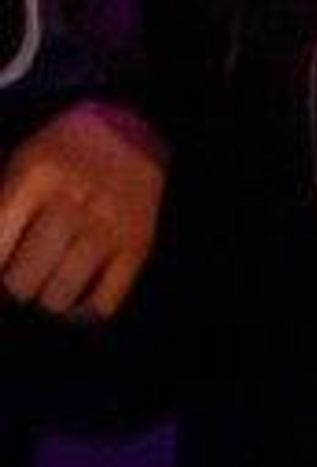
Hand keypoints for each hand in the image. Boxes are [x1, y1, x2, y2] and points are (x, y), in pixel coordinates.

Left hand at [0, 102, 167, 321]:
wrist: (131, 136)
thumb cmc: (66, 151)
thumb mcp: (26, 158)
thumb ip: (5, 200)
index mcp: (37, 175)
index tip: (0, 268)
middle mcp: (71, 203)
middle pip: (28, 273)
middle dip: (17, 288)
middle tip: (19, 286)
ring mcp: (106, 230)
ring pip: (63, 291)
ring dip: (48, 301)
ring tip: (45, 295)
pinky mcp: (135, 249)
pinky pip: (104, 300)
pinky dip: (86, 312)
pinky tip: (77, 307)